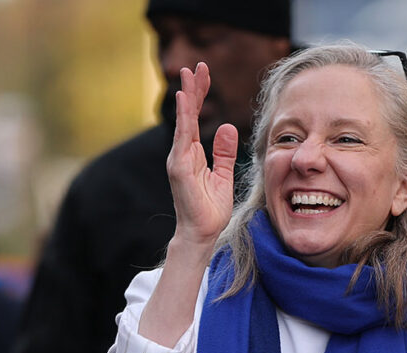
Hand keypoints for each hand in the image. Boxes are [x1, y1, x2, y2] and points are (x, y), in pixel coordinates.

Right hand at [166, 62, 236, 248]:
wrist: (203, 233)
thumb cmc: (210, 208)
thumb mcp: (223, 174)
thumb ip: (224, 151)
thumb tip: (228, 126)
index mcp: (192, 153)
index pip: (195, 118)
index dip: (199, 96)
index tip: (204, 73)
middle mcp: (182, 152)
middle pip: (188, 114)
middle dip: (193, 89)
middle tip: (197, 65)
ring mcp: (178, 159)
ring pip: (183, 121)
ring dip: (187, 96)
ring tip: (188, 74)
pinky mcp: (179, 168)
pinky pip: (182, 138)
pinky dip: (183, 118)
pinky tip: (184, 100)